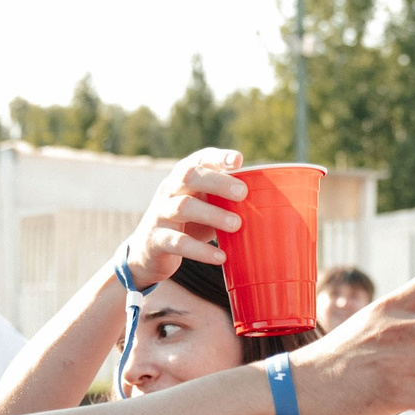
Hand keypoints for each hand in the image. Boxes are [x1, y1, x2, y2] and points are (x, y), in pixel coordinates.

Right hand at [123, 148, 245, 287]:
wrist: (147, 253)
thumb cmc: (186, 225)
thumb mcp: (203, 206)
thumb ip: (225, 198)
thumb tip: (266, 199)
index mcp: (182, 179)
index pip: (199, 160)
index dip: (217, 157)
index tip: (238, 160)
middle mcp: (169, 191)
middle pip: (189, 176)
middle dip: (217, 182)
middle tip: (243, 193)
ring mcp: (160, 215)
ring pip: (183, 207)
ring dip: (212, 214)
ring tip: (236, 225)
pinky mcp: (156, 241)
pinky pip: (178, 243)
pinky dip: (201, 250)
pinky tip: (220, 257)